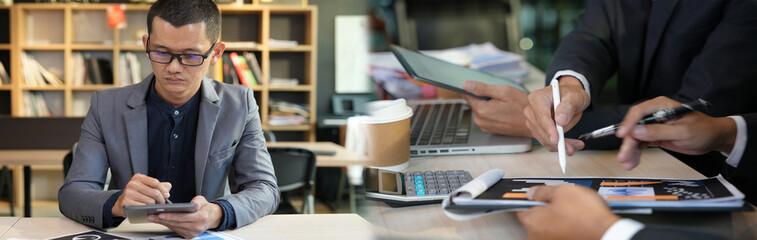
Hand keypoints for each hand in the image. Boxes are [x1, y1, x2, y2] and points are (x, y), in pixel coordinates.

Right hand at [112, 174, 171, 217]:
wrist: (122, 203)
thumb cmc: (137, 195)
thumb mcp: (147, 187)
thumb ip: (159, 186)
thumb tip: (168, 188)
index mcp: (138, 178)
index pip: (155, 182)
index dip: (163, 190)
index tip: (167, 195)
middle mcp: (132, 184)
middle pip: (154, 192)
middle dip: (161, 200)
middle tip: (161, 203)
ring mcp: (128, 193)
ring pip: (150, 201)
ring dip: (154, 206)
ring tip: (153, 206)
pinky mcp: (126, 202)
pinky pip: (143, 207)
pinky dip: (147, 209)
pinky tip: (146, 209)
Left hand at [148, 196, 222, 238]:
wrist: (212, 218)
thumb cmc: (205, 208)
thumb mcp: (203, 201)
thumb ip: (198, 201)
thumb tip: (193, 203)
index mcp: (202, 217)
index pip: (183, 217)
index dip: (171, 216)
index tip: (160, 214)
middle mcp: (197, 227)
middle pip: (176, 223)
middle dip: (162, 220)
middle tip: (151, 216)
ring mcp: (193, 233)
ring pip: (175, 227)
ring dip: (163, 223)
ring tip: (153, 218)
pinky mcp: (189, 236)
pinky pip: (176, 230)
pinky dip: (168, 225)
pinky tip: (161, 221)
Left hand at [462, 81, 530, 136]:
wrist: (534, 122)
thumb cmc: (522, 106)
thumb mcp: (503, 92)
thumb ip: (482, 88)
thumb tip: (465, 85)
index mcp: (481, 111)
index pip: (466, 95)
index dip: (471, 88)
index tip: (481, 86)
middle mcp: (480, 121)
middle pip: (474, 102)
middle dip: (483, 96)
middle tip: (498, 95)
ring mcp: (484, 126)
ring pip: (480, 109)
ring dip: (487, 104)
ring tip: (502, 103)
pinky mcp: (489, 129)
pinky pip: (485, 116)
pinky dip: (491, 111)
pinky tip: (503, 110)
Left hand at [517, 185, 619, 239]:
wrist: (607, 233)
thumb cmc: (586, 215)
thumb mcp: (562, 191)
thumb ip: (542, 192)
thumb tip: (532, 193)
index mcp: (532, 221)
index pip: (522, 208)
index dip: (533, 200)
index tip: (540, 196)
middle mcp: (536, 236)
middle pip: (536, 220)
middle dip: (546, 211)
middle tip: (562, 203)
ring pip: (548, 228)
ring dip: (557, 221)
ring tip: (573, 214)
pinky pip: (558, 235)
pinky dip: (565, 230)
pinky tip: (576, 224)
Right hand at [523, 76, 588, 153]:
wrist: (570, 98)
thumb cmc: (571, 94)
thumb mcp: (575, 97)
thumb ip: (568, 107)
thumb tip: (561, 120)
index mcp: (538, 98)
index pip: (541, 116)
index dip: (548, 129)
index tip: (557, 139)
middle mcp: (532, 109)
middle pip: (540, 129)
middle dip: (555, 141)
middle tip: (570, 148)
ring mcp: (533, 120)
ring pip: (543, 138)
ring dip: (558, 146)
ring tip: (576, 146)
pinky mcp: (538, 130)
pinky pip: (546, 141)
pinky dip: (558, 146)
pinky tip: (570, 146)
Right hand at [616, 96, 736, 169]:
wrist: (714, 138)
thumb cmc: (703, 130)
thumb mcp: (682, 132)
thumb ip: (659, 131)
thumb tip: (636, 131)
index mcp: (661, 106)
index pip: (639, 112)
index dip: (628, 123)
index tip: (622, 135)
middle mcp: (654, 114)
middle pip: (634, 127)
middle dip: (628, 142)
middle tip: (624, 156)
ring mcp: (653, 126)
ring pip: (635, 137)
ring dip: (630, 150)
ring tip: (628, 163)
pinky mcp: (654, 136)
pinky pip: (641, 144)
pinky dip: (636, 153)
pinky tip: (633, 162)